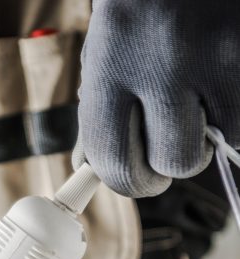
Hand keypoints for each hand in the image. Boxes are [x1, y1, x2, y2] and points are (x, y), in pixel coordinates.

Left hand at [78, 0, 239, 196]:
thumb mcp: (103, 54)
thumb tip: (91, 170)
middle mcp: (162, 62)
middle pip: (172, 164)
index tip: (137, 179)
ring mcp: (218, 56)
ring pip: (217, 146)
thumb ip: (97, 114)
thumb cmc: (136, 10)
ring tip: (194, 99)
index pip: (115, 162)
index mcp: (110, 64)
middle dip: (169, 164)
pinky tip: (215, 82)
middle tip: (169, 146)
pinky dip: (230, 115)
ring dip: (204, 138)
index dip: (127, 181)